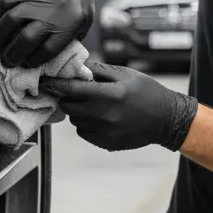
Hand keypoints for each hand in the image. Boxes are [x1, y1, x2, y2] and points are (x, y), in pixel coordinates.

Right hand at [0, 0, 96, 67]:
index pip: (47, 50)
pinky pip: (4, 4)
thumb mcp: (82, 26)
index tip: (24, 64)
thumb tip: (42, 60)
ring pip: (11, 21)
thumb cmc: (78, 4)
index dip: (32, 61)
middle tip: (5, 61)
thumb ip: (66, 42)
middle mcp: (53, 12)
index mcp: (70, 25)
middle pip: (26, 39)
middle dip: (12, 54)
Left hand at [41, 61, 198, 151]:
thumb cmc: (147, 92)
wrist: (167, 119)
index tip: (46, 81)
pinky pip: (84, 133)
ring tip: (93, 105)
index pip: (72, 89)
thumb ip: (99, 71)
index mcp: (109, 94)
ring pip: (75, 121)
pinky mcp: (106, 143)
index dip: (56, 84)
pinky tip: (100, 118)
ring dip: (78, 112)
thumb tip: (76, 68)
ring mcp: (105, 132)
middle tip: (75, 92)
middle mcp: (105, 115)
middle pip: (68, 107)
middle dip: (68, 98)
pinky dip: (86, 124)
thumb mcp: (126, 74)